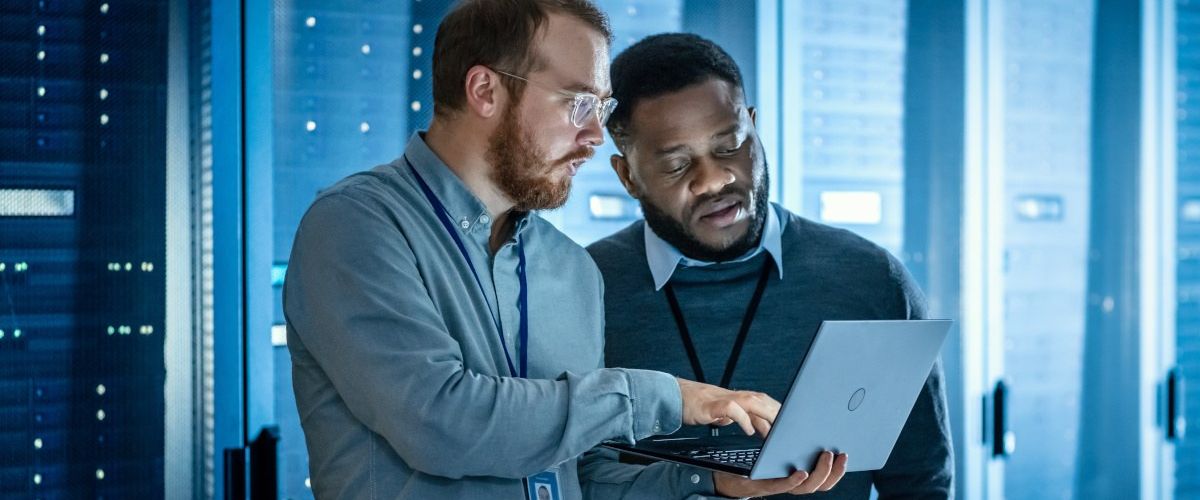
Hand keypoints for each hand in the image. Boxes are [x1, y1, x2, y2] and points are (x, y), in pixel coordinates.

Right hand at [676, 378, 779, 435]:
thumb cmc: (696, 405)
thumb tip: (754, 426)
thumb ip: (738, 417)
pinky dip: (743, 419)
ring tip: (776, 429)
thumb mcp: (721, 413)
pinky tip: (749, 430)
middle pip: (761, 400)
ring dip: (766, 413)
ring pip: (751, 402)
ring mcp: (722, 399)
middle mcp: (732, 396)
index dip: (777, 410)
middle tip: (789, 428)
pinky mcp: (711, 406)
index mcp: (736, 398)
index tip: (789, 423)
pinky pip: (731, 409)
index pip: (762, 401)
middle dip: (777, 412)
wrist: (672, 396)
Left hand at [713, 451, 847, 496]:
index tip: (848, 453)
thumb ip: (794, 441)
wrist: (728, 475)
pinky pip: (783, 485)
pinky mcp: (765, 485)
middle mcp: (793, 483)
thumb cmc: (756, 462)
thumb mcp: (779, 447)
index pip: (826, 476)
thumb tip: (814, 423)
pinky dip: (794, 480)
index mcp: (800, 474)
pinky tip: (801, 470)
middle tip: (841, 454)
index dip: (840, 469)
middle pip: (822, 483)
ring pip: (807, 487)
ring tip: (826, 456)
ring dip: (820, 473)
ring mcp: (781, 485)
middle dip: (835, 471)